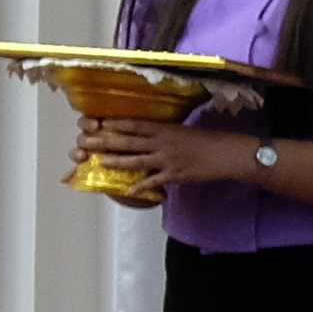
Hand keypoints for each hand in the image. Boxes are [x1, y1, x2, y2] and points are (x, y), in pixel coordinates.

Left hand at [86, 117, 251, 187]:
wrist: (226, 153)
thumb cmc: (205, 141)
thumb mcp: (182, 132)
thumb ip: (162, 134)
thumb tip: (145, 137)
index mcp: (164, 129)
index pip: (134, 124)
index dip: (115, 123)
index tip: (98, 121)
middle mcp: (162, 142)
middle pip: (129, 141)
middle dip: (106, 141)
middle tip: (87, 141)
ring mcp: (167, 159)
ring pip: (137, 160)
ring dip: (118, 161)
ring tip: (101, 161)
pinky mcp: (174, 174)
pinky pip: (154, 181)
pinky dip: (141, 186)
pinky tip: (128, 190)